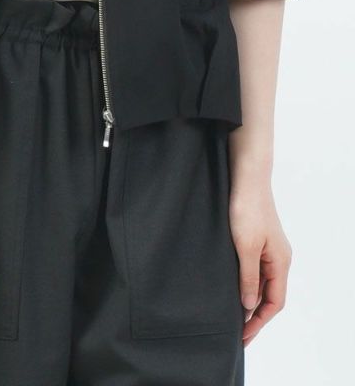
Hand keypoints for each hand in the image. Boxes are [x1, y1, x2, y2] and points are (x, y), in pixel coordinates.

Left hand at [229, 181, 291, 344]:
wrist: (246, 177)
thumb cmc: (246, 208)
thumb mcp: (245, 247)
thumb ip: (248, 277)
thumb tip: (249, 305)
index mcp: (280, 262)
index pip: (274, 302)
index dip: (259, 321)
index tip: (243, 336)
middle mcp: (278, 258)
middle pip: (270, 295)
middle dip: (254, 315)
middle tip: (236, 333)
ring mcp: (268, 248)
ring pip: (262, 282)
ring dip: (249, 299)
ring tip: (232, 315)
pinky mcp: (257, 238)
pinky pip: (255, 268)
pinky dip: (245, 282)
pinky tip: (232, 286)